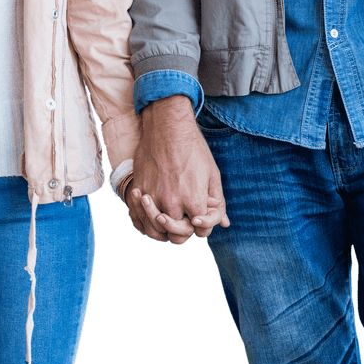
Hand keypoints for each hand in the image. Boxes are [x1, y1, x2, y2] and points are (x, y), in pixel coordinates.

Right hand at [130, 95, 229, 243]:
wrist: (167, 127)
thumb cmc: (193, 149)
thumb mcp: (212, 174)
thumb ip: (218, 201)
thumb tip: (225, 223)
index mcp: (194, 200)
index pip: (200, 231)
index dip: (201, 226)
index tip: (198, 218)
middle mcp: (172, 203)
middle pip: (178, 237)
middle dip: (183, 232)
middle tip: (184, 221)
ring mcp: (152, 198)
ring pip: (156, 231)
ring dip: (163, 229)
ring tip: (167, 218)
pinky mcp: (138, 190)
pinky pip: (139, 218)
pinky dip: (145, 222)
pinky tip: (152, 215)